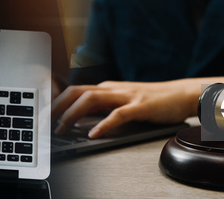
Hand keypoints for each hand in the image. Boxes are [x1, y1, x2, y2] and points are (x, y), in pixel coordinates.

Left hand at [52, 77, 223, 137]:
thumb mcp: (123, 101)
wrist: (182, 93)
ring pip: (91, 99)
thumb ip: (104, 108)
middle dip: (56, 107)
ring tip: (62, 129)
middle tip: (43, 123)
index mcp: (107, 88)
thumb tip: (82, 122)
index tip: (41, 115)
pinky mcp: (140, 106)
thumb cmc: (153, 100)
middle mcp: (112, 89)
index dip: (55, 101)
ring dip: (73, 114)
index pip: (74, 91)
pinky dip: (103, 124)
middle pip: (76, 92)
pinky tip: (94, 134)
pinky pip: (118, 114)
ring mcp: (126, 96)